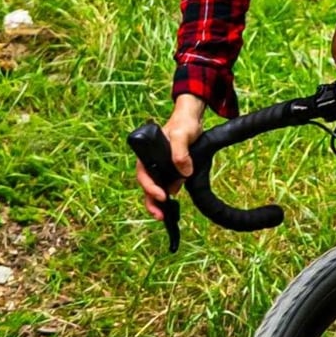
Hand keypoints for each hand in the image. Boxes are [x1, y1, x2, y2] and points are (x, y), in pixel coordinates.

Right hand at [135, 94, 204, 219]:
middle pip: (148, 186)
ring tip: (167, 214)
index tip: (162, 196)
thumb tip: (184, 173)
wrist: (191, 120)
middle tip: (160, 216)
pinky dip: (170, 194)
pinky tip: (175, 203)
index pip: (144, 175)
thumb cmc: (183, 124)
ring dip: (160, 202)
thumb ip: (180, 152)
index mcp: (147, 155)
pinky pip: (168, 184)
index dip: (151, 188)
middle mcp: (152, 163)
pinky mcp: (171, 170)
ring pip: (157, 188)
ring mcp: (161, 167)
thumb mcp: (182, 135)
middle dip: (152, 202)